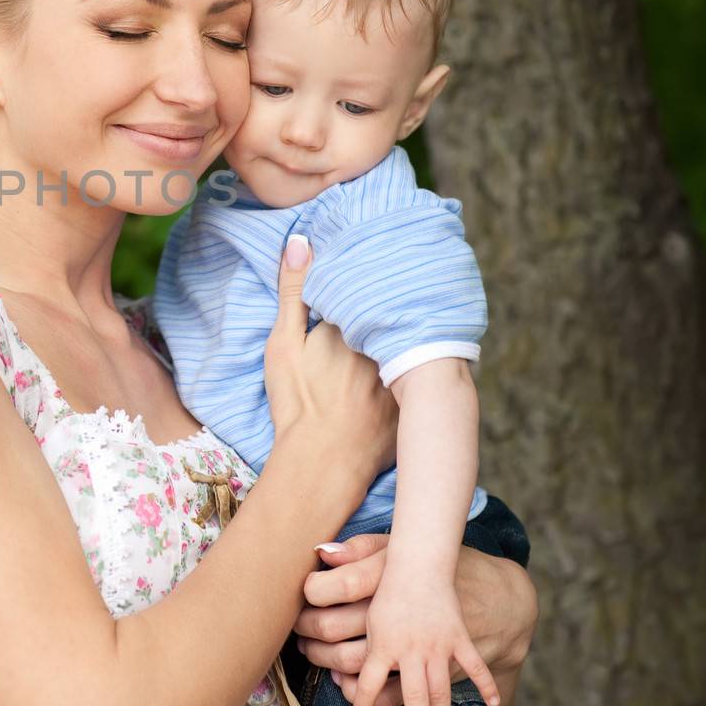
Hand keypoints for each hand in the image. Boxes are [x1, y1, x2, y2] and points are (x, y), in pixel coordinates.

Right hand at [263, 235, 396, 483]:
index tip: (362, 262)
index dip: (361, 278)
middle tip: (386, 280)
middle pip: (391, 311)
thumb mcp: (284, 343)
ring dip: (406, 327)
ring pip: (409, 339)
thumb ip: (294, 292)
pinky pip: (421, 372)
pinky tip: (413, 357)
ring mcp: (406, 372)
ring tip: (404, 313)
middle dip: (388, 300)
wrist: (321, 464)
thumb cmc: (297, 403)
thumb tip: (301, 241)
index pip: (365, 287)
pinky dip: (416, 363)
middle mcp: (388, 342)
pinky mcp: (414, 401)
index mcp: (356, 324)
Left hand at [349, 570, 498, 705]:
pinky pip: (475, 666)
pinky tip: (493, 701)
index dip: (362, 705)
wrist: (428, 558)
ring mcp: (437, 645)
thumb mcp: (356, 585)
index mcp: (383, 640)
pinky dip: (486, 683)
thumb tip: (315, 567)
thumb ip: (338, 583)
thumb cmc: (390, 567)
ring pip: (440, 689)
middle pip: (413, 695)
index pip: (368, 683)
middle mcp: (410, 648)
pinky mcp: (459, 638)